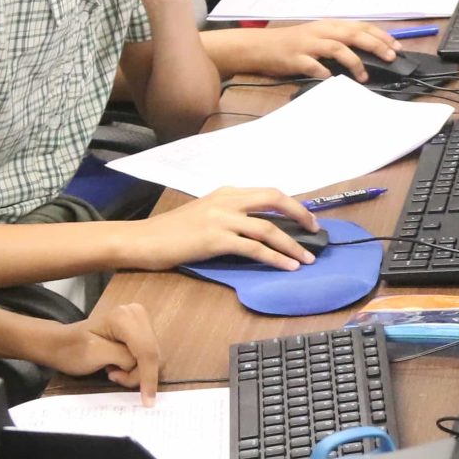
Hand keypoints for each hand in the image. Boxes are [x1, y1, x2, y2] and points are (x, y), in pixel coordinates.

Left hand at [39, 302, 161, 401]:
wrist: (61, 343)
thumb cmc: (72, 350)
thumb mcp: (94, 353)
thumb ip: (122, 357)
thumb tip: (139, 364)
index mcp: (124, 317)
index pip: (146, 350)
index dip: (148, 376)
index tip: (148, 401)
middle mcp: (136, 313)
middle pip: (152, 353)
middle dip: (138, 373)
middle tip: (113, 375)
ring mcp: (139, 320)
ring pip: (153, 356)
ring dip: (136, 370)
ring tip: (112, 369)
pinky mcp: (140, 330)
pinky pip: (148, 355)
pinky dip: (136, 366)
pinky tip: (118, 364)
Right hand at [125, 187, 319, 270]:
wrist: (142, 240)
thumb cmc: (171, 232)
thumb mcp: (204, 213)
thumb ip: (230, 214)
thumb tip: (260, 228)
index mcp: (226, 192)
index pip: (267, 192)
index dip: (292, 205)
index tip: (307, 218)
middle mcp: (227, 200)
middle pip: (274, 200)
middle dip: (301, 215)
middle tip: (316, 232)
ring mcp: (221, 219)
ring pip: (268, 229)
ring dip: (292, 245)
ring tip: (307, 259)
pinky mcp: (215, 239)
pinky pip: (254, 249)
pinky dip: (275, 258)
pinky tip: (288, 267)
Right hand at [220, 19, 399, 80]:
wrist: (259, 47)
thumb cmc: (292, 44)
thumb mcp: (318, 37)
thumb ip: (339, 41)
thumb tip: (367, 51)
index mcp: (328, 26)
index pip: (360, 26)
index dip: (380, 35)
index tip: (396, 46)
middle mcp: (320, 31)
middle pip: (353, 34)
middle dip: (375, 45)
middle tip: (390, 57)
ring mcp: (307, 45)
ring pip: (337, 48)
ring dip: (354, 62)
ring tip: (364, 76)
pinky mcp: (295, 58)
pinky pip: (313, 65)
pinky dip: (325, 72)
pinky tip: (332, 80)